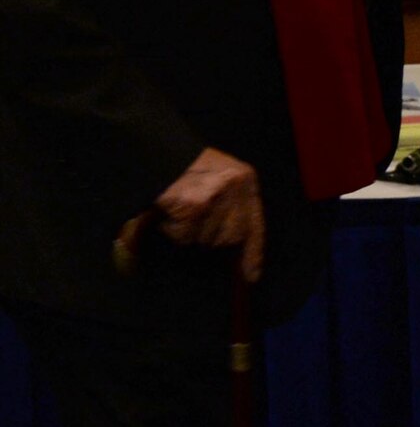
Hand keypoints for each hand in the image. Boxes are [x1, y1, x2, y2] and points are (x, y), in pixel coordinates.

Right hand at [148, 146, 265, 281]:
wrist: (157, 150)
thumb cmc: (185, 167)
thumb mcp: (218, 178)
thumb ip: (231, 205)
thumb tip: (235, 245)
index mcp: (245, 179)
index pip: (255, 223)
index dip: (253, 253)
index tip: (252, 276)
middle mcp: (236, 187)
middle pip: (230, 238)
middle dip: (210, 235)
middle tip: (193, 215)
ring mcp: (217, 197)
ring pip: (206, 239)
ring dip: (189, 231)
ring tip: (181, 206)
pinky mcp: (195, 205)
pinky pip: (184, 235)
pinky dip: (172, 228)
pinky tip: (170, 208)